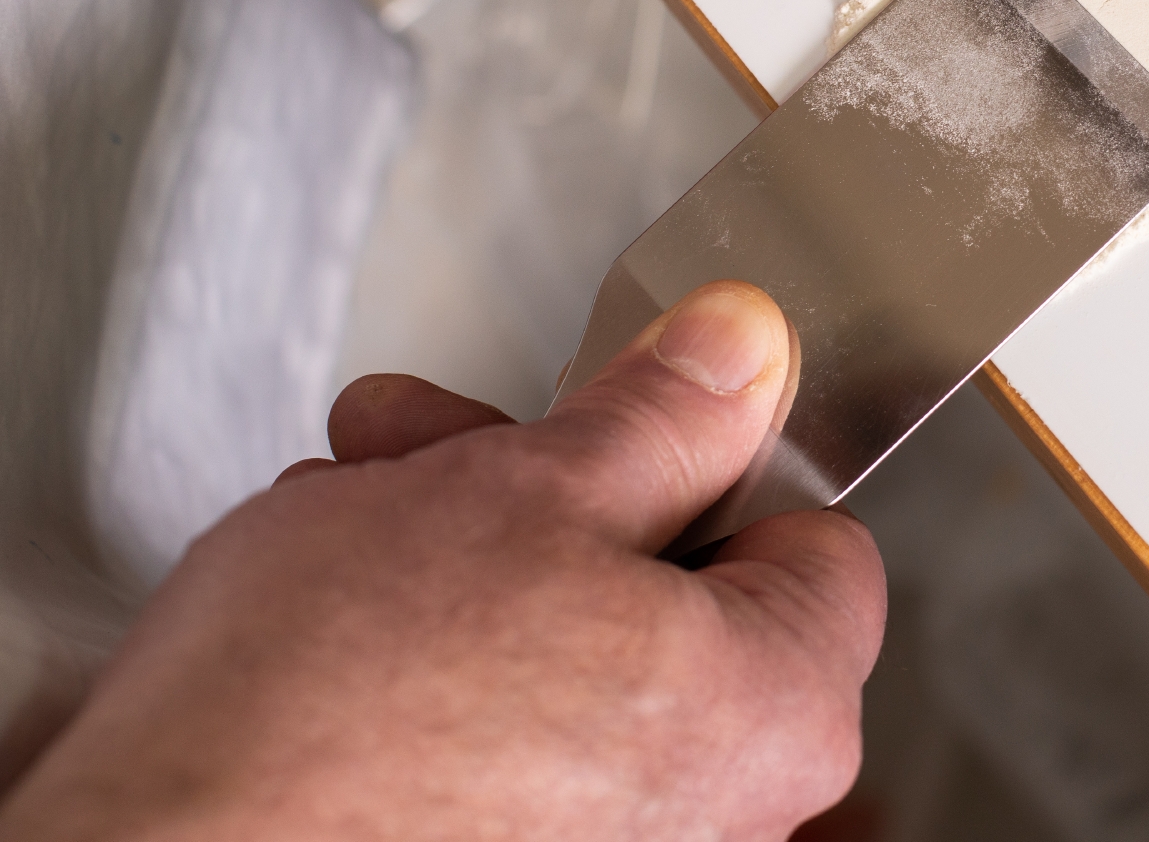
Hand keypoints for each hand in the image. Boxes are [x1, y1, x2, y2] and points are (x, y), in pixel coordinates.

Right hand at [0, 282, 885, 840]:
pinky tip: (332, 601)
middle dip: (542, 482)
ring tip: (349, 504)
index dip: (713, 453)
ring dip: (463, 547)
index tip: (620, 412)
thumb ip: (662, 416)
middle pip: (672, 583)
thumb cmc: (334, 712)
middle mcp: (723, 817)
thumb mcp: (527, 489)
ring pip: (569, 644)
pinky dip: (434, 658)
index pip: (817, 542)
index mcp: (777, 711)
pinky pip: (505, 735)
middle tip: (439, 437)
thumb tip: (743, 352)